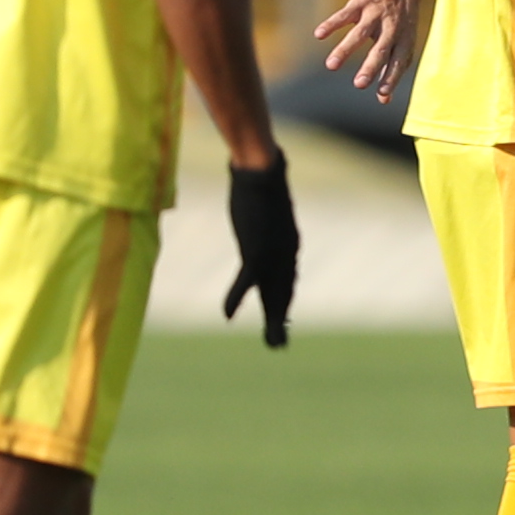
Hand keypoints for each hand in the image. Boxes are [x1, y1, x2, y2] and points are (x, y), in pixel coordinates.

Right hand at [222, 153, 300, 344]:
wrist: (261, 171)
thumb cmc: (260, 181)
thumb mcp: (264, 205)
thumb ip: (264, 216)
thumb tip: (259, 204)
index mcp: (288, 243)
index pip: (288, 278)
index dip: (285, 299)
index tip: (283, 317)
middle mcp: (286, 253)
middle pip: (283, 292)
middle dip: (280, 318)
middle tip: (280, 344)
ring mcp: (273, 255)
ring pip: (273, 295)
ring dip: (272, 320)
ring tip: (272, 341)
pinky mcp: (257, 252)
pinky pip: (246, 283)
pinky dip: (235, 299)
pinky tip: (227, 316)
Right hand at [314, 0, 426, 102]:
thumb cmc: (400, 27)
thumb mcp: (401, 46)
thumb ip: (391, 72)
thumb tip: (384, 100)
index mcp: (403, 42)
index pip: (398, 63)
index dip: (391, 78)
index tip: (382, 94)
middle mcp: (391, 28)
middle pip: (381, 49)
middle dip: (370, 67)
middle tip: (359, 85)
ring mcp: (375, 15)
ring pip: (360, 33)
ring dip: (345, 49)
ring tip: (330, 66)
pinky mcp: (360, 3)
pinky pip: (344, 14)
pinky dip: (332, 24)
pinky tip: (319, 34)